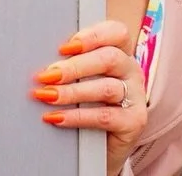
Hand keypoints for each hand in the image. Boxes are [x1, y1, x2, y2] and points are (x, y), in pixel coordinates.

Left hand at [31, 20, 146, 174]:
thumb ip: (73, 67)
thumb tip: (45, 64)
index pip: (116, 32)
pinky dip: (77, 116)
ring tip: (47, 96)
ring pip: (106, 88)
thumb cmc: (89, 106)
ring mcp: (136, 96)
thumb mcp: (84, 80)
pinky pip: (104, 116)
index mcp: (122, 52)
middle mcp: (132, 71)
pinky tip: (57, 117)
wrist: (101, 150)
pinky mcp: (134, 122)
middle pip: (109, 58)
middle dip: (74, 67)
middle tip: (47, 75)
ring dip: (72, 92)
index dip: (91, 36)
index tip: (63, 47)